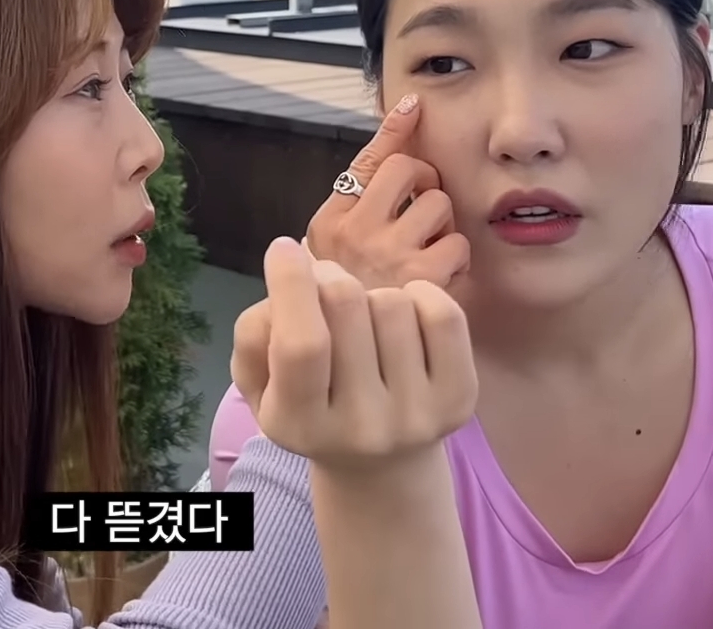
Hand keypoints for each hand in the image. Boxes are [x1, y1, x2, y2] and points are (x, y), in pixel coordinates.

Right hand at [230, 237, 476, 472]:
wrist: (380, 464)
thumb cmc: (311, 408)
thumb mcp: (261, 386)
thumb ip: (254, 335)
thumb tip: (287, 279)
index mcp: (302, 424)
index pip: (302, 344)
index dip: (290, 284)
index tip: (283, 248)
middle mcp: (363, 428)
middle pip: (347, 306)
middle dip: (328, 277)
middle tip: (324, 286)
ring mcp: (417, 415)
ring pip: (393, 302)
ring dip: (372, 295)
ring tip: (365, 321)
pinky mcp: (459, 399)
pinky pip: (444, 313)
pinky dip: (421, 294)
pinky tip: (406, 315)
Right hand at [306, 94, 469, 288]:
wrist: (341, 362)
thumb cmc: (349, 295)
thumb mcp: (336, 244)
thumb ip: (363, 189)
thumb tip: (406, 108)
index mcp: (330, 220)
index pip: (369, 158)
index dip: (397, 129)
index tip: (417, 106)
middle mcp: (354, 231)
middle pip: (411, 169)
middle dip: (425, 186)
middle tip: (420, 217)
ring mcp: (387, 255)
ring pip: (440, 204)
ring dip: (443, 225)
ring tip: (428, 251)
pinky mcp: (420, 280)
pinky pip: (458, 244)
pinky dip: (456, 260)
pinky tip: (439, 279)